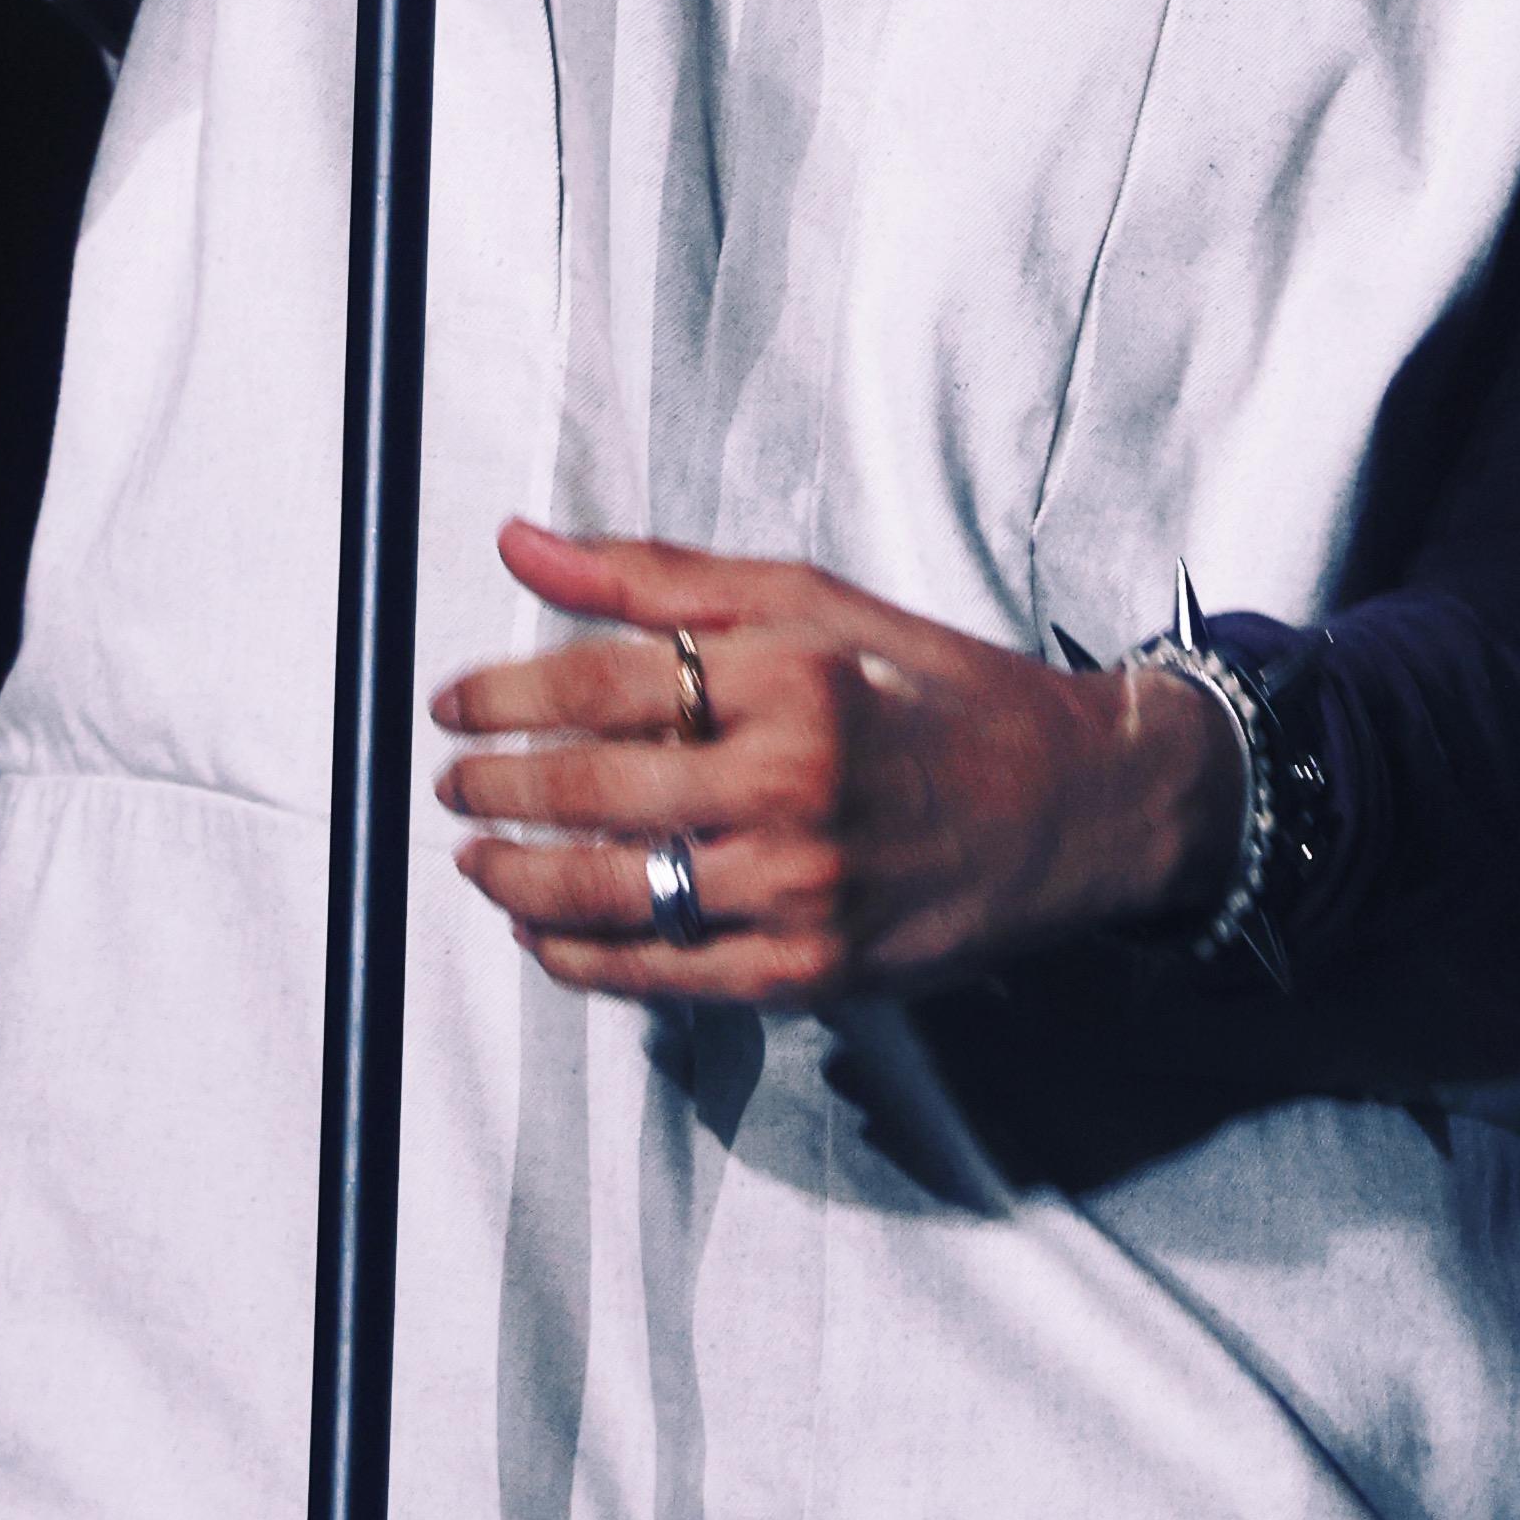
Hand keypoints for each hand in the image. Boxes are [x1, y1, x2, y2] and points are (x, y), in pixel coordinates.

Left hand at [430, 517, 1240, 1008]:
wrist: (1068, 807)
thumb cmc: (931, 689)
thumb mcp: (808, 600)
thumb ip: (657, 579)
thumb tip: (520, 545)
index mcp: (793, 674)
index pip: (605, 684)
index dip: (507, 692)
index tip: (454, 700)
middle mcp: (794, 782)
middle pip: (594, 792)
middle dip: (496, 787)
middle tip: (451, 780)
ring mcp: (801, 888)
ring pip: (614, 894)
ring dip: (520, 879)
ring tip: (476, 856)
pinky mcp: (810, 974)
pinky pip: (662, 975)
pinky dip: (584, 959)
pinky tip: (545, 932)